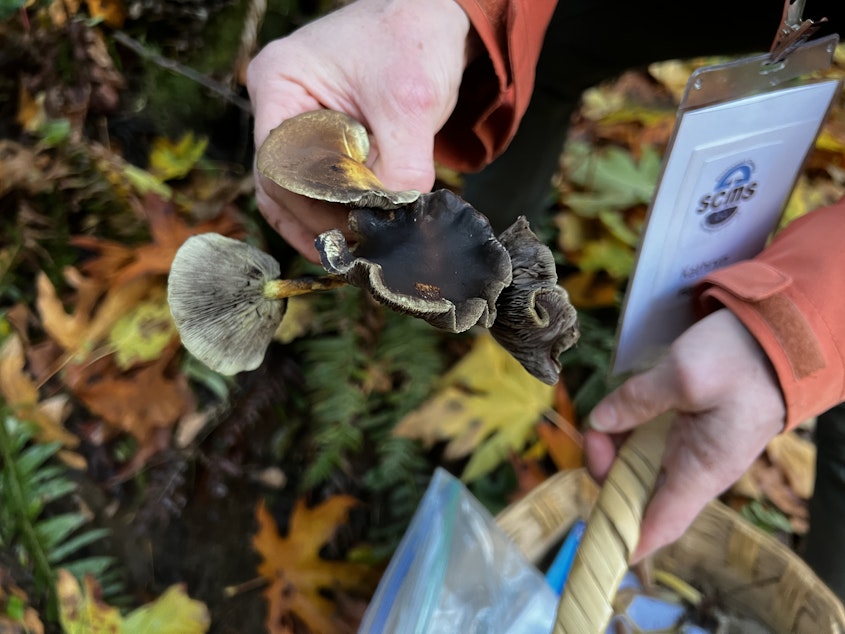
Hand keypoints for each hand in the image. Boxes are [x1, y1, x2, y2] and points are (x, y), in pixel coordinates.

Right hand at [246, 0, 470, 260]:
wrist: (433, 21)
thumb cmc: (414, 42)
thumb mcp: (411, 105)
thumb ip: (402, 167)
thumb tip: (394, 224)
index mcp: (280, 82)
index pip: (278, 163)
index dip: (309, 206)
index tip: (346, 233)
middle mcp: (277, 104)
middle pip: (277, 184)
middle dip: (313, 222)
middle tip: (350, 255)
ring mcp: (294, 123)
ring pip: (292, 192)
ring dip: (320, 223)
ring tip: (352, 254)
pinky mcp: (318, 139)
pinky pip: (315, 186)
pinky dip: (334, 211)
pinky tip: (356, 233)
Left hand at [585, 308, 786, 560]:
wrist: (778, 336)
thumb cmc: (743, 360)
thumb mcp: (685, 374)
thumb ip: (638, 400)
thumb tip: (600, 422)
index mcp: (700, 470)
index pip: (660, 525)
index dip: (624, 536)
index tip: (593, 532)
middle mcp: (695, 469)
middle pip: (637, 494)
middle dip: (606, 472)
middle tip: (596, 434)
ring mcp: (690, 449)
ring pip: (638, 467)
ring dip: (613, 450)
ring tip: (606, 418)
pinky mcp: (686, 429)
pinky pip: (647, 443)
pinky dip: (627, 432)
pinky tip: (620, 410)